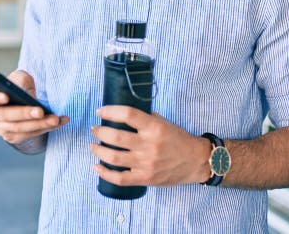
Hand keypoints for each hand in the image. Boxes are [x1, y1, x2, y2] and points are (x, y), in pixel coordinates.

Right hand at [0, 70, 67, 144]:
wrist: (24, 101)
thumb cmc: (19, 86)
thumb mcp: (20, 78)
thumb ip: (20, 81)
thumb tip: (27, 95)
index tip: (5, 95)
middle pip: (4, 116)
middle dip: (23, 113)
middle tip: (40, 110)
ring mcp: (0, 129)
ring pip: (19, 128)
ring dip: (39, 124)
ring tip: (55, 118)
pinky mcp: (13, 137)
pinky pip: (30, 135)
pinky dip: (46, 128)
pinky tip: (61, 121)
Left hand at [90, 106, 211, 186]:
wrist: (195, 162)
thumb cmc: (179, 139)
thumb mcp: (165, 123)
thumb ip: (146, 118)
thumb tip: (124, 113)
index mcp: (154, 127)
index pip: (127, 114)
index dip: (110, 111)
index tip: (100, 111)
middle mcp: (149, 145)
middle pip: (116, 137)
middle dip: (100, 132)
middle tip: (94, 129)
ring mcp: (146, 164)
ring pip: (113, 158)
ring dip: (98, 151)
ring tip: (93, 146)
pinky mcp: (145, 178)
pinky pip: (119, 178)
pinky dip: (104, 173)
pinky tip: (97, 166)